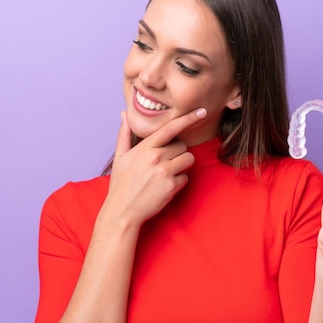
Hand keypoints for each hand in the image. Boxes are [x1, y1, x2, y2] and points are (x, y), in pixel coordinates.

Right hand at [101, 108, 207, 226]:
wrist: (122, 211)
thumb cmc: (121, 184)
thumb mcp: (120, 157)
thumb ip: (124, 134)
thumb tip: (124, 114)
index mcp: (145, 148)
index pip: (170, 128)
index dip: (188, 118)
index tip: (202, 112)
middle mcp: (156, 157)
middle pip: (182, 145)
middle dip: (177, 152)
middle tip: (164, 162)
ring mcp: (164, 172)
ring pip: (188, 159)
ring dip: (182, 165)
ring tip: (166, 173)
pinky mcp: (171, 186)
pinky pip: (186, 177)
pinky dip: (178, 182)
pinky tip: (164, 186)